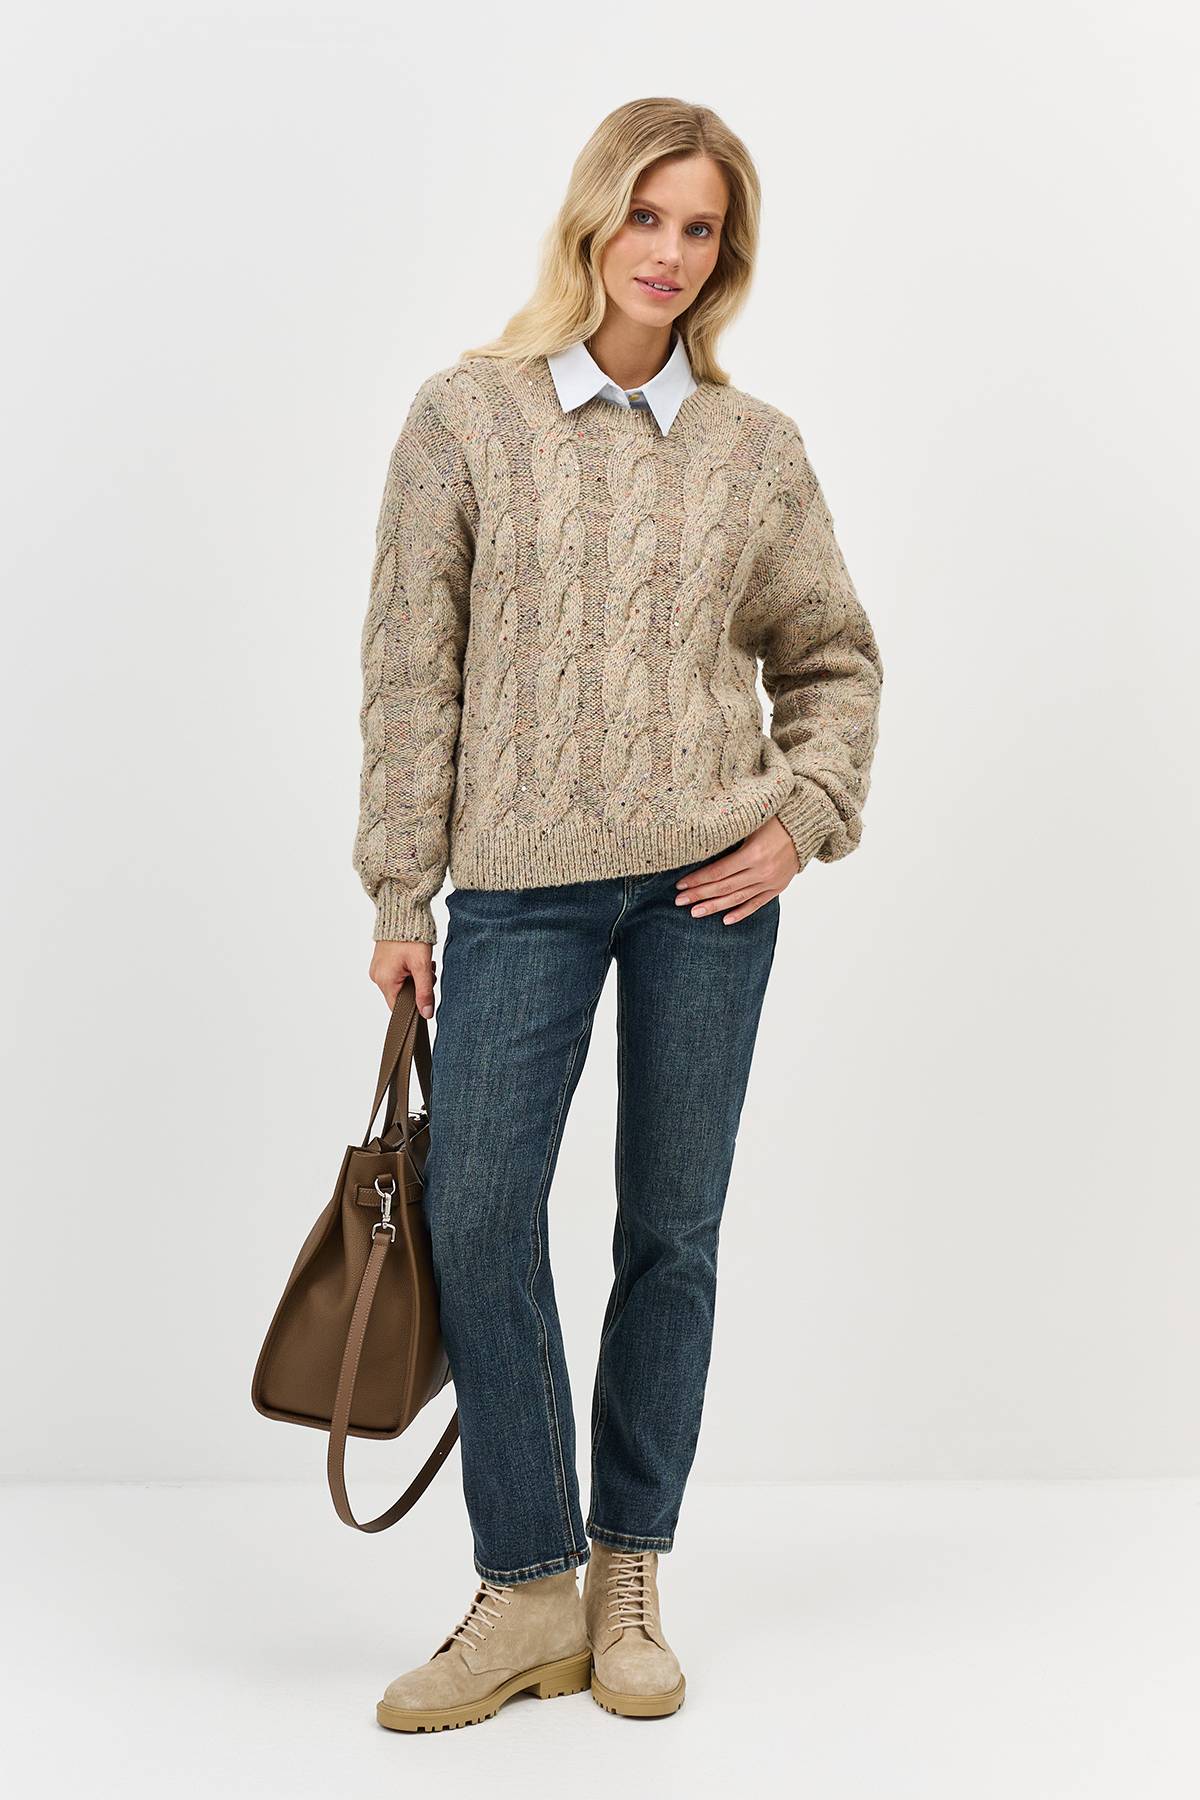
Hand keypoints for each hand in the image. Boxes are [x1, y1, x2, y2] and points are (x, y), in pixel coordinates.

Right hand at [369, 939, 436, 1017]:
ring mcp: (377, 968)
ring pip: (399, 984)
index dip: (414, 1005)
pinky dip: (408, 971)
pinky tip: (414, 960)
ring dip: (414, 978)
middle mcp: (377, 976)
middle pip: (400, 995)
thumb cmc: (411, 936)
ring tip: (422, 963)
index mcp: (384, 980)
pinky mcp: (381, 961)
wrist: (402, 911)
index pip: (398, 1007)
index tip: (427, 994)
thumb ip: (424, 992)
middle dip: (417, 987)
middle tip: (428, 972)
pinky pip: (395, 974)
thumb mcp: (422, 965)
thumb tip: (426, 1014)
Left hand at [674, 817, 801, 923]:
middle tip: (679, 901)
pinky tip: (725, 920)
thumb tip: (699, 846)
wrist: (806, 825)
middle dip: (699, 895)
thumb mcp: (751, 821)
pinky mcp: (778, 887)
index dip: (697, 879)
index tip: (680, 885)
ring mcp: (770, 881)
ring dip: (714, 907)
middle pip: (723, 887)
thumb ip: (729, 836)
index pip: (718, 872)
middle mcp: (762, 871)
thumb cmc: (776, 817)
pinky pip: (757, 903)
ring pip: (737, 898)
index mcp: (753, 853)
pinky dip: (741, 913)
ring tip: (695, 913)